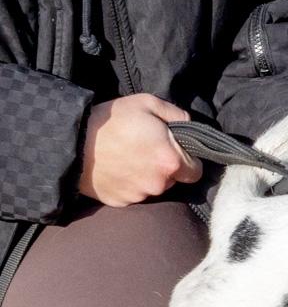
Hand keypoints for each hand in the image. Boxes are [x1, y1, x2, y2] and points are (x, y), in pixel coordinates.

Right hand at [78, 94, 202, 206]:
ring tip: (128, 157)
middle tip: (147, 150)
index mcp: (171, 161)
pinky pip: (133, 194)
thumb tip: (190, 126)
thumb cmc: (111, 119)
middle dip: (167, 168)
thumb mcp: (146, 104)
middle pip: (174, 180)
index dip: (189, 160)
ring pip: (154, 188)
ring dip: (148, 176)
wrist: (71, 141)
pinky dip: (129, 184)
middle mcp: (159, 183)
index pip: (196, 171)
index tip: (175, 151)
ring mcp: (140, 196)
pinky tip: (116, 168)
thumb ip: (176, 115)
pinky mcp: (123, 202)